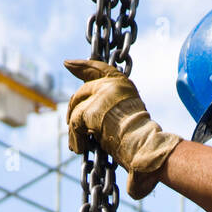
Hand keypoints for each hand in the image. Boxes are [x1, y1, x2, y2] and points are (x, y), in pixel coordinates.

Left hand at [64, 58, 181, 199]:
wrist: (144, 147)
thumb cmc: (139, 139)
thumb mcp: (126, 113)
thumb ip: (110, 104)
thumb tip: (87, 109)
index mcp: (121, 84)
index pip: (97, 68)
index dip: (81, 66)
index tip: (67, 63)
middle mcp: (111, 85)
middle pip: (82, 92)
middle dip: (73, 109)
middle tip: (71, 125)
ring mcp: (100, 97)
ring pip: (76, 110)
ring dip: (75, 129)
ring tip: (80, 145)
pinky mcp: (91, 111)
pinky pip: (74, 124)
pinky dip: (76, 138)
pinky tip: (81, 148)